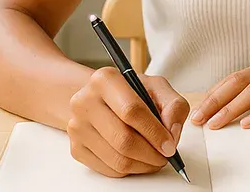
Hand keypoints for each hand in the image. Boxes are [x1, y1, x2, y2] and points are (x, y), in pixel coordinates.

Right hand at [67, 68, 189, 177]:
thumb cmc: (130, 93)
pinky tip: (137, 159)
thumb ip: (173, 105)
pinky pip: (108, 169)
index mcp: (105, 80)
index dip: (155, 133)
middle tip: (165, 156)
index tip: (169, 145)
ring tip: (154, 158)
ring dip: (143, 165)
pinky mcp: (76, 148)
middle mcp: (85, 101)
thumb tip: (172, 133)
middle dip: (151, 154)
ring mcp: (77, 126)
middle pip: (124, 140)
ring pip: (117, 159)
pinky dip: (129, 170)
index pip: (132, 111)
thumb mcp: (157, 88)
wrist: (99, 99)